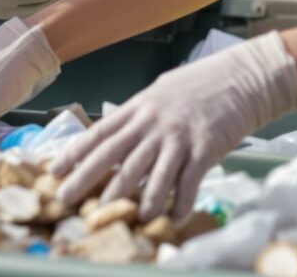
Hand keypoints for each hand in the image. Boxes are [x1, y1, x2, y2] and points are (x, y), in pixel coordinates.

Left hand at [50, 30, 296, 219]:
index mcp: (140, 107)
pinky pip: (187, 182)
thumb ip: (139, 116)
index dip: (74, 154)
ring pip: (148, 174)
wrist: (244, 78)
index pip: (100, 133)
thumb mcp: (162, 93)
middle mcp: (154, 123)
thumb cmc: (202, 85)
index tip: (53, 171)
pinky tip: (173, 217)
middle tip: (65, 201)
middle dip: (87, 180)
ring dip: (133, 200)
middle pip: (114, 156)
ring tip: (122, 218)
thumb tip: (116, 138)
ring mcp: (179, 136)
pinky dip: (179, 203)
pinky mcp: (205, 149)